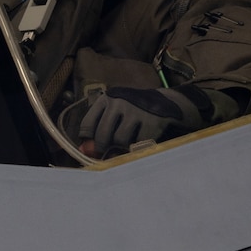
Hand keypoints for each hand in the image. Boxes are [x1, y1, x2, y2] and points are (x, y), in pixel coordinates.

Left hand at [74, 86, 199, 156]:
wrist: (165, 102)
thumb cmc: (134, 111)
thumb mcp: (116, 112)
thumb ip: (100, 128)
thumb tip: (85, 151)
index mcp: (107, 98)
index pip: (88, 123)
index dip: (87, 140)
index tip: (90, 147)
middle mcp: (119, 101)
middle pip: (102, 134)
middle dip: (102, 148)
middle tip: (106, 152)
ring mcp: (137, 110)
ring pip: (120, 140)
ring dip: (123, 146)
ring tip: (128, 141)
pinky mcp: (152, 120)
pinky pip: (138, 143)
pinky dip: (139, 145)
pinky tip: (142, 139)